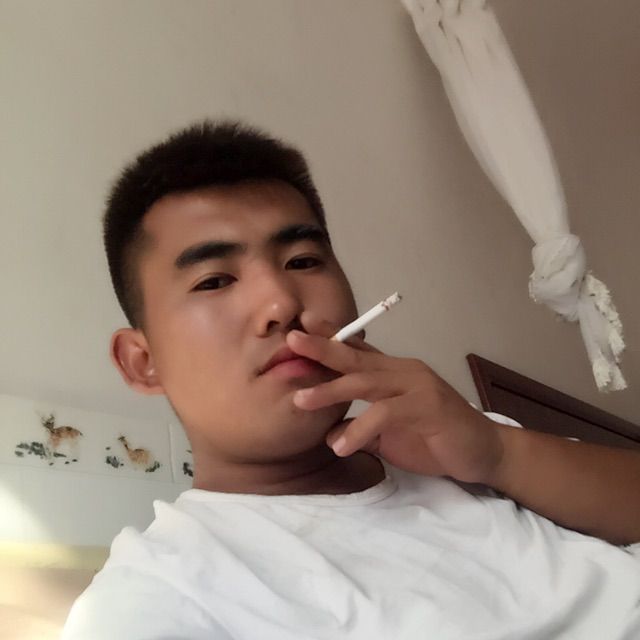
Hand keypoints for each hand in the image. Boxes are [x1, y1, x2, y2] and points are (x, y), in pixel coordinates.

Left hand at [286, 329, 504, 485]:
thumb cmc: (435, 440)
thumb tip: (328, 434)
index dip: (330, 338)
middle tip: (291, 341)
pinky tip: (341, 446)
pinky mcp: (428, 407)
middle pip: (356, 357)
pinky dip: (360, 429)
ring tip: (300, 400)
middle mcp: (403, 372)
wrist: (483, 453)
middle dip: (322, 349)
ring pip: (366, 382)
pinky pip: (386, 414)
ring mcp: (417, 386)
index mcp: (394, 373)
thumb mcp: (390, 435)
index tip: (301, 328)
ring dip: (331, 390)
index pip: (357, 351)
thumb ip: (361, 430)